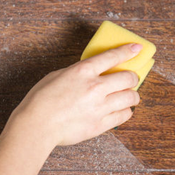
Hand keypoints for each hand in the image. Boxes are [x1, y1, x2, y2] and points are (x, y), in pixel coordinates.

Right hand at [7, 43, 142, 146]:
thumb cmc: (41, 100)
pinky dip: (125, 112)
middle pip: (128, 78)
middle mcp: (95, 87)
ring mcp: (100, 107)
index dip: (128, 51)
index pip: (112, 56)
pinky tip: (120, 110)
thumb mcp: (57, 76)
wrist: (37, 126)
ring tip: (128, 97)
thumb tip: (91, 74)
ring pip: (131, 98)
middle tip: (130, 80)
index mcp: (83, 71)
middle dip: (132, 78)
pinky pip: (123, 116)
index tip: (137, 48)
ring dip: (132, 96)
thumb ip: (78, 73)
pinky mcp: (100, 124)